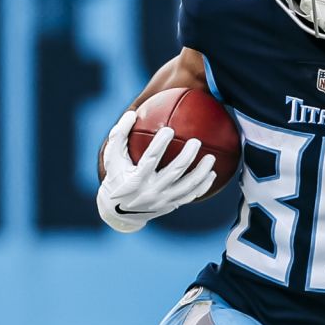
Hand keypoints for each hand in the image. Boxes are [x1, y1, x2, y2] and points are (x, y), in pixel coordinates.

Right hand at [96, 111, 216, 232]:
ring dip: (201, 172)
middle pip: (173, 173)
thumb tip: (133, 114)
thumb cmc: (116, 176)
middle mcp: (150, 192)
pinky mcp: (170, 206)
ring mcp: (162, 201)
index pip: (149, 160)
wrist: (119, 211)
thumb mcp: (112, 157)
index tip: (169, 129)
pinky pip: (190, 196)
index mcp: (135, 179)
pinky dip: (202, 186)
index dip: (160, 145)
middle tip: (196, 141)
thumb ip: (120, 135)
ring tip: (212, 157)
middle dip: (187, 157)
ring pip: (186, 187)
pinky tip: (212, 174)